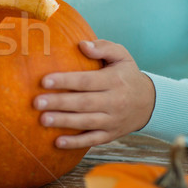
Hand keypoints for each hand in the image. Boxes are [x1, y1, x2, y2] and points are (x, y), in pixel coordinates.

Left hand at [33, 40, 155, 148]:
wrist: (150, 103)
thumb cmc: (126, 75)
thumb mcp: (121, 56)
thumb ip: (103, 47)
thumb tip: (82, 44)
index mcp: (114, 81)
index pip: (86, 81)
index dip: (65, 81)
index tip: (44, 81)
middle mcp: (114, 101)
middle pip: (83, 103)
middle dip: (59, 103)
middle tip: (37, 102)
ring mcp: (113, 120)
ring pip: (86, 122)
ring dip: (64, 122)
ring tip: (43, 120)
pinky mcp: (110, 134)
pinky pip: (92, 140)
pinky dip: (76, 143)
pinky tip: (58, 142)